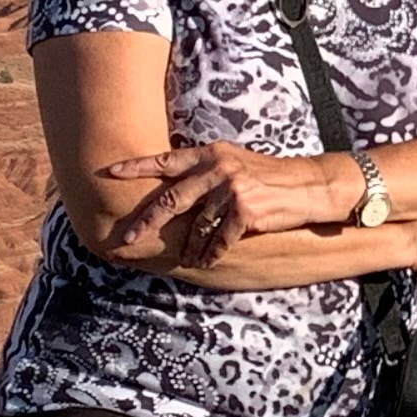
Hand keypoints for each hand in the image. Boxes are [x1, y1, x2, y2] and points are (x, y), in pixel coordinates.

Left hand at [100, 143, 357, 266]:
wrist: (308, 186)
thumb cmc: (268, 176)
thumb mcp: (234, 162)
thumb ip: (204, 170)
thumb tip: (172, 186)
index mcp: (210, 153)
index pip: (165, 160)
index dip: (135, 167)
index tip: (108, 172)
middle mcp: (218, 167)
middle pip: (171, 199)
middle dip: (145, 222)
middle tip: (125, 238)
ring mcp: (232, 188)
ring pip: (195, 226)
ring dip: (187, 248)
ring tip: (182, 260)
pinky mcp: (246, 211)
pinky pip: (218, 240)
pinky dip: (210, 254)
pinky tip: (205, 262)